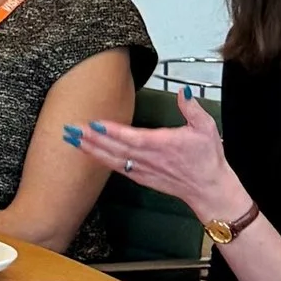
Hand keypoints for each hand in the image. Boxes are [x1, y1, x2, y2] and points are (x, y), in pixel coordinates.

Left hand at [66, 92, 241, 221]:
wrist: (209, 189)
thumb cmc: (207, 158)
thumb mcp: (206, 128)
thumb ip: (192, 109)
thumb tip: (183, 92)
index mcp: (164, 145)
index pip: (134, 138)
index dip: (114, 132)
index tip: (95, 124)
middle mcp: (150, 159)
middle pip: (116, 148)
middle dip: (92, 138)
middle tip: (71, 129)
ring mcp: (143, 170)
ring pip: (112, 159)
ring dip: (91, 149)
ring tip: (71, 139)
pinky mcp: (141, 177)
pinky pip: (116, 168)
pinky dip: (100, 160)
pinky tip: (87, 152)